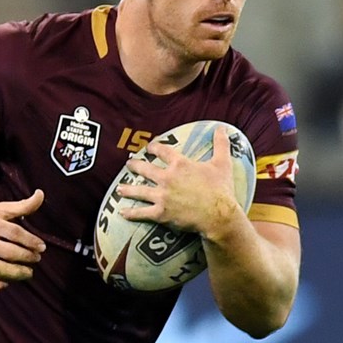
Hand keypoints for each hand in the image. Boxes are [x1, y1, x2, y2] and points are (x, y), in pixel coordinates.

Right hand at [0, 190, 46, 290]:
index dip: (31, 241)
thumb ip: (22, 205)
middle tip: (36, 260)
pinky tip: (6, 282)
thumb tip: (41, 194)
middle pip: (8, 252)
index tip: (42, 247)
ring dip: (16, 273)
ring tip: (28, 273)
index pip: (15, 233)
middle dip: (27, 258)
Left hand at [115, 127, 241, 237]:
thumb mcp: (222, 163)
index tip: (149, 148)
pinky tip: (122, 212)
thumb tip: (222, 127)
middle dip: (136, 165)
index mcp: (180, 164)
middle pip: (146, 169)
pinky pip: (142, 213)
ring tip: (120, 188)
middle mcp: (167, 178)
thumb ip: (220, 143)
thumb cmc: (221, 189)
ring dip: (128, 189)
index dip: (154, 148)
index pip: (162, 151)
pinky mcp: (161, 213)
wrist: (218, 215)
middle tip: (129, 164)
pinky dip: (132, 213)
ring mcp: (162, 196)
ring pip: (140, 190)